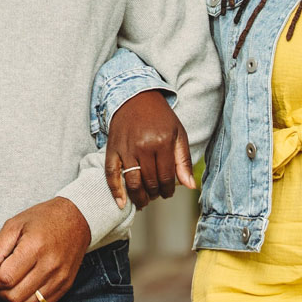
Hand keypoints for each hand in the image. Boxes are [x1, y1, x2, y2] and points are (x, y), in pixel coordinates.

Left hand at [0, 197, 92, 301]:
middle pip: (13, 295)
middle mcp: (49, 266)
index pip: (5, 277)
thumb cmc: (44, 219)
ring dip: (10, 298)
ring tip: (7, 283)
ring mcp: (59, 278)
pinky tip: (22, 287)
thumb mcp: (15, 224)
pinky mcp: (65, 285)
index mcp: (35, 247)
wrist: (78, 218)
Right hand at [107, 89, 194, 208]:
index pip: (166, 177)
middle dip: (155, 194)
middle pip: (150, 182)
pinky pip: (111, 174)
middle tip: (156, 195)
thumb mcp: (178, 134)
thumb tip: (190, 186)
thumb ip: (183, 160)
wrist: (135, 98)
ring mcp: (126, 149)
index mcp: (162, 142)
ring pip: (133, 182)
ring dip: (139, 197)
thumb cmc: (160, 117)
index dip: (168, 190)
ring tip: (143, 202)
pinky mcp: (112, 149)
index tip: (168, 193)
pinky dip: (116, 191)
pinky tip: (121, 203)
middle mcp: (143, 147)